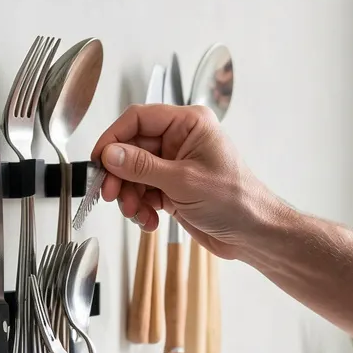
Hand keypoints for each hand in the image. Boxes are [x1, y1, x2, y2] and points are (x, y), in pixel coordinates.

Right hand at [90, 104, 275, 258]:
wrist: (253, 234)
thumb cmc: (235, 201)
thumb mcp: (182, 181)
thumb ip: (142, 166)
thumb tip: (110, 154)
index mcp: (189, 124)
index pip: (138, 118)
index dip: (114, 137)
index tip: (99, 159)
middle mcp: (180, 140)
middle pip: (131, 149)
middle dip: (120, 175)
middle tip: (111, 194)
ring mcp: (175, 165)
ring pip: (134, 174)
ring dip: (130, 196)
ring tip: (137, 213)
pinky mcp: (172, 188)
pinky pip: (143, 193)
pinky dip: (141, 208)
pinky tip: (150, 221)